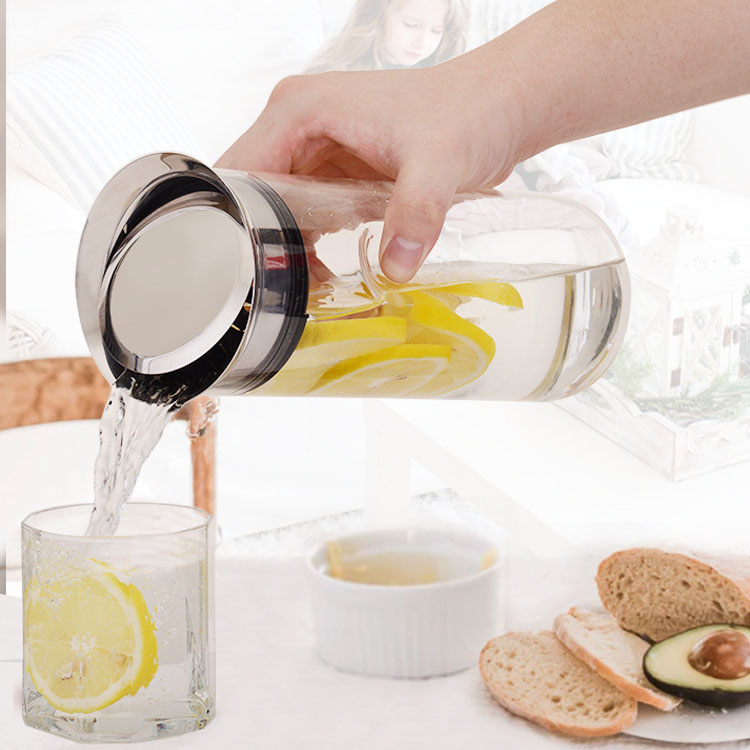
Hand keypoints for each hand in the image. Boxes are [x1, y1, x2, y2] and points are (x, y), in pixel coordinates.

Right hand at [216, 63, 524, 281]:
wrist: (497, 109)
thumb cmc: (468, 112)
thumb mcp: (440, 161)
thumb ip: (415, 211)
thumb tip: (394, 268)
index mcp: (301, 111)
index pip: (241, 172)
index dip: (240, 222)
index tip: (254, 270)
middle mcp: (298, 128)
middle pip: (253, 197)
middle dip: (264, 244)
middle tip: (285, 292)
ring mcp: (315, 151)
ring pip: (276, 210)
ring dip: (288, 250)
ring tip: (307, 290)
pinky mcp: (335, 172)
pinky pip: (306, 215)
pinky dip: (310, 245)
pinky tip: (326, 274)